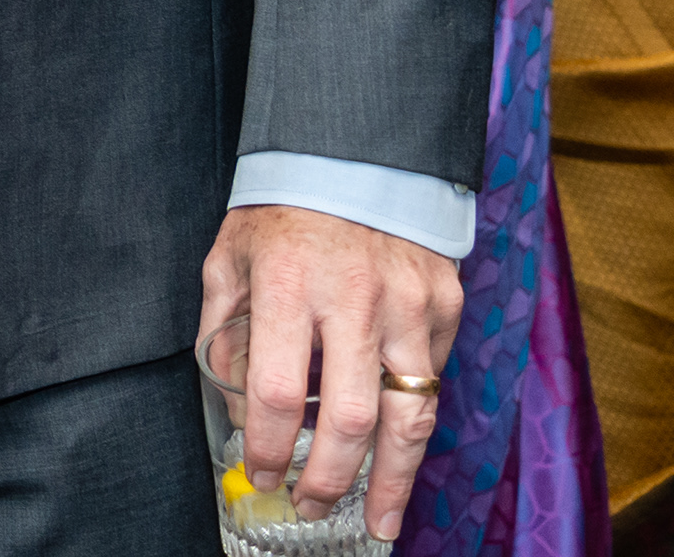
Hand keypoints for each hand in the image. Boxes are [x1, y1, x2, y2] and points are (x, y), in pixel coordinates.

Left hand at [198, 205, 463, 536]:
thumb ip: (226, 332)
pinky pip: (433, 377)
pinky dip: (412, 414)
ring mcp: (409, 305)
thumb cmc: (281, 211)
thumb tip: (239, 411)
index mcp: (287, 286)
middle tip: (311, 507)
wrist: (353, 153)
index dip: (270, 446)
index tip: (263, 473)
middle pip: (351, 419)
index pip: (280, 392)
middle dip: (330, 479)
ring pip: (410, 415)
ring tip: (377, 519)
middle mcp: (353, 300)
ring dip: (392, 479)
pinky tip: (396, 441)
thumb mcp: (230, 259)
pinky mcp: (446, 304)